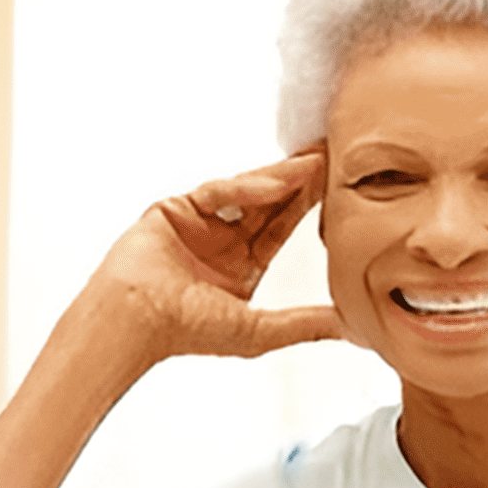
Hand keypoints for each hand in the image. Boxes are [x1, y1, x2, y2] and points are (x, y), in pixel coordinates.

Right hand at [90, 145, 346, 359]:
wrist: (136, 321)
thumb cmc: (188, 332)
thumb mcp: (261, 331)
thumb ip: (306, 325)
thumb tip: (351, 327)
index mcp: (240, 266)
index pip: (281, 227)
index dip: (308, 206)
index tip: (339, 187)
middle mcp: (221, 242)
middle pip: (267, 203)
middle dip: (299, 181)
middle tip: (332, 155)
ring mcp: (198, 223)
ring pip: (245, 192)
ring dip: (280, 178)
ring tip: (313, 162)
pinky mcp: (175, 209)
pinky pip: (217, 193)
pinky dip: (246, 188)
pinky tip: (276, 183)